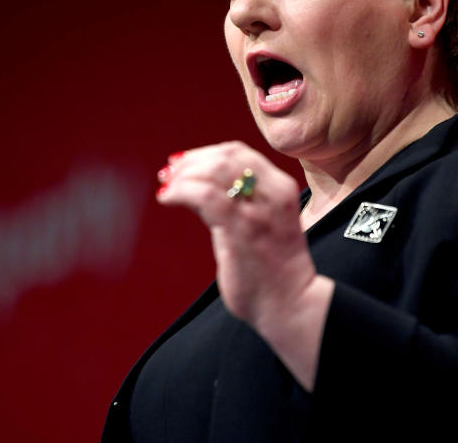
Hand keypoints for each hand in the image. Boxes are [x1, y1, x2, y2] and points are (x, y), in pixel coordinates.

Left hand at [156, 141, 316, 327]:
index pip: (238, 152)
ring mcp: (258, 210)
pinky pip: (205, 195)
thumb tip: (196, 185)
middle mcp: (273, 192)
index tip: (182, 163)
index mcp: (280, 188)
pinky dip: (180, 190)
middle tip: (168, 174)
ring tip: (166, 187)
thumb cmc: (271, 268)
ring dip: (183, 174)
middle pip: (224, 156)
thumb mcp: (259, 222)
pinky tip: (167, 199)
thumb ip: (234, 202)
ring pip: (214, 170)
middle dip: (190, 161)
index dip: (204, 153)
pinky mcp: (242, 229)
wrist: (291, 305)